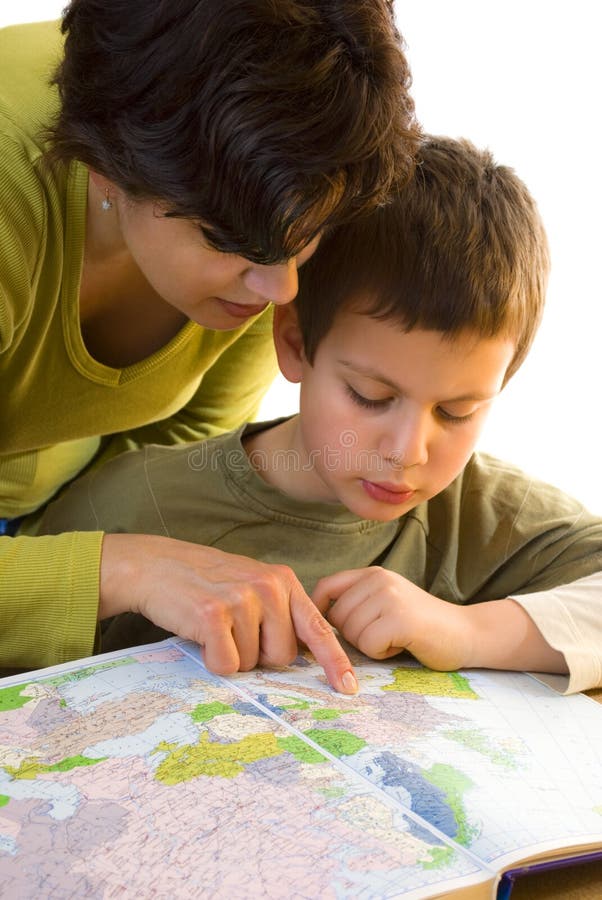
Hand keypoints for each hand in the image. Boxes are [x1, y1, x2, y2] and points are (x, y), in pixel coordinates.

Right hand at [99, 533, 357, 692]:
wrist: (156, 566)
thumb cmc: (206, 583)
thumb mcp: (251, 586)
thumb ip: (280, 612)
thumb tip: (306, 656)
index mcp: (283, 581)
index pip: (317, 628)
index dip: (335, 661)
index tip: (349, 686)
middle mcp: (268, 587)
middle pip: (282, 657)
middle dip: (258, 656)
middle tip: (232, 631)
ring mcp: (241, 599)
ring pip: (251, 663)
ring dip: (231, 655)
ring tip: (214, 627)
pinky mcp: (213, 615)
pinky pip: (226, 664)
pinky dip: (211, 659)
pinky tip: (200, 634)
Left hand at [313, 566, 469, 669]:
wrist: (466, 633)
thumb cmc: (420, 625)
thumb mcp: (385, 602)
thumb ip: (356, 603)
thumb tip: (312, 623)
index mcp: (372, 574)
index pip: (326, 587)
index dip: (318, 611)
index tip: (326, 630)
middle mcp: (379, 579)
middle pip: (336, 617)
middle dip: (353, 636)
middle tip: (383, 635)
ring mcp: (390, 597)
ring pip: (351, 633)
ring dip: (370, 646)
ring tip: (395, 638)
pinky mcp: (400, 619)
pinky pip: (368, 645)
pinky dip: (382, 653)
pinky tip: (402, 645)